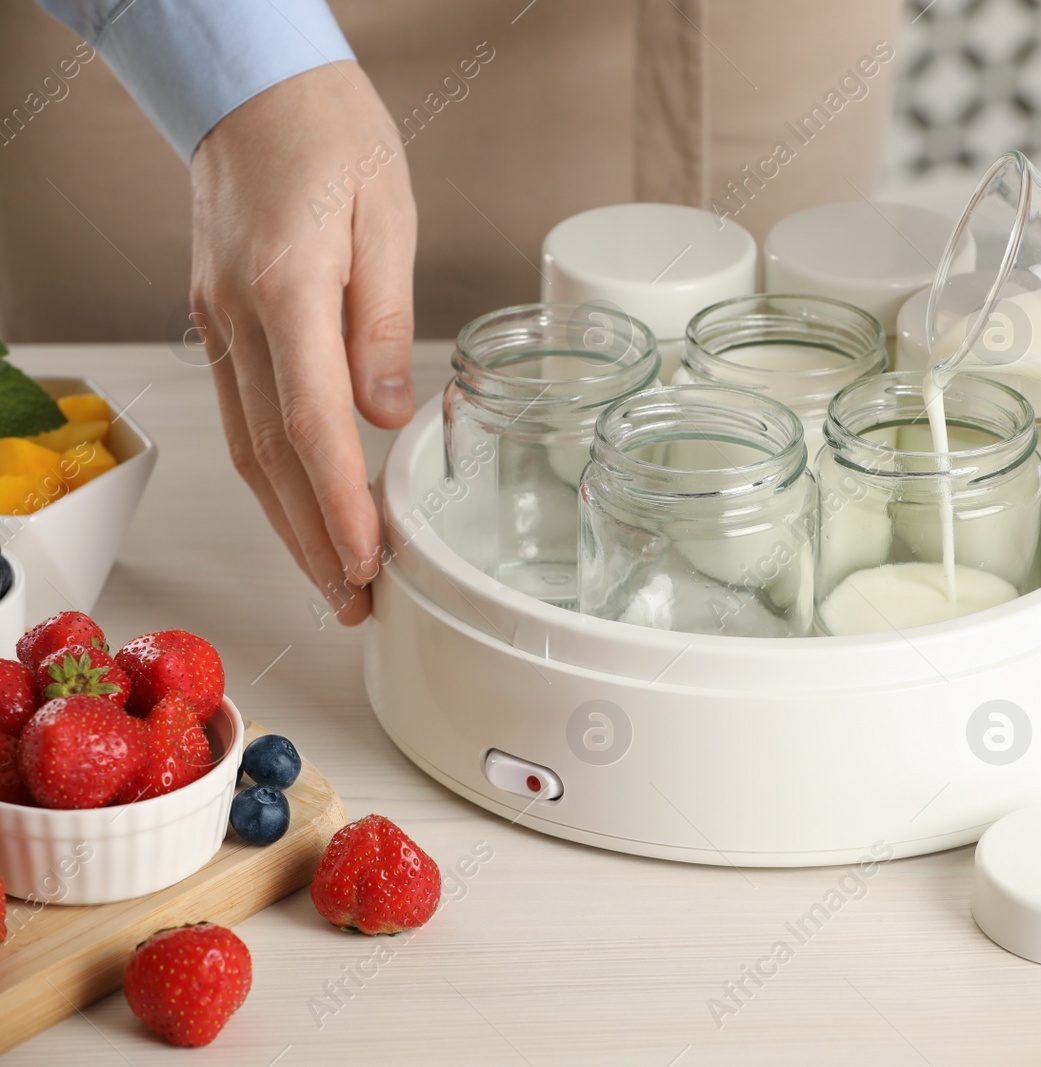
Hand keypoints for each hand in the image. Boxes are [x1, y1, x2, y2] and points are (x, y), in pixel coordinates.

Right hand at [190, 62, 416, 623]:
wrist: (251, 85)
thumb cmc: (329, 134)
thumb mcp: (387, 214)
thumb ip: (386, 320)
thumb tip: (389, 416)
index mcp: (286, 293)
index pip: (313, 428)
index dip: (340, 507)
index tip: (366, 563)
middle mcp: (239, 320)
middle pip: (273, 461)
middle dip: (314, 542)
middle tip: (353, 604)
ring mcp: (219, 325)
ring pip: (249, 450)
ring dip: (289, 523)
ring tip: (332, 578)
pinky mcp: (221, 323)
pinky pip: (244, 417)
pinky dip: (273, 477)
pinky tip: (303, 509)